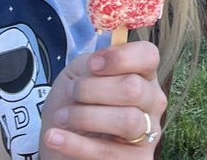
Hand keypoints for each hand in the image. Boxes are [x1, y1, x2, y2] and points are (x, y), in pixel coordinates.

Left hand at [41, 41, 166, 157]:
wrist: (61, 144)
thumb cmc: (74, 105)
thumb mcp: (78, 75)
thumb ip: (92, 64)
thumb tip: (100, 61)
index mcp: (142, 75)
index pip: (149, 55)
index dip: (121, 58)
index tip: (93, 65)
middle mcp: (152, 102)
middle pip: (133, 88)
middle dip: (92, 89)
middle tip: (71, 93)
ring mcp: (147, 133)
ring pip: (126, 120)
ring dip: (85, 117)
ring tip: (62, 117)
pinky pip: (107, 152)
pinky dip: (74, 144)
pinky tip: (54, 137)